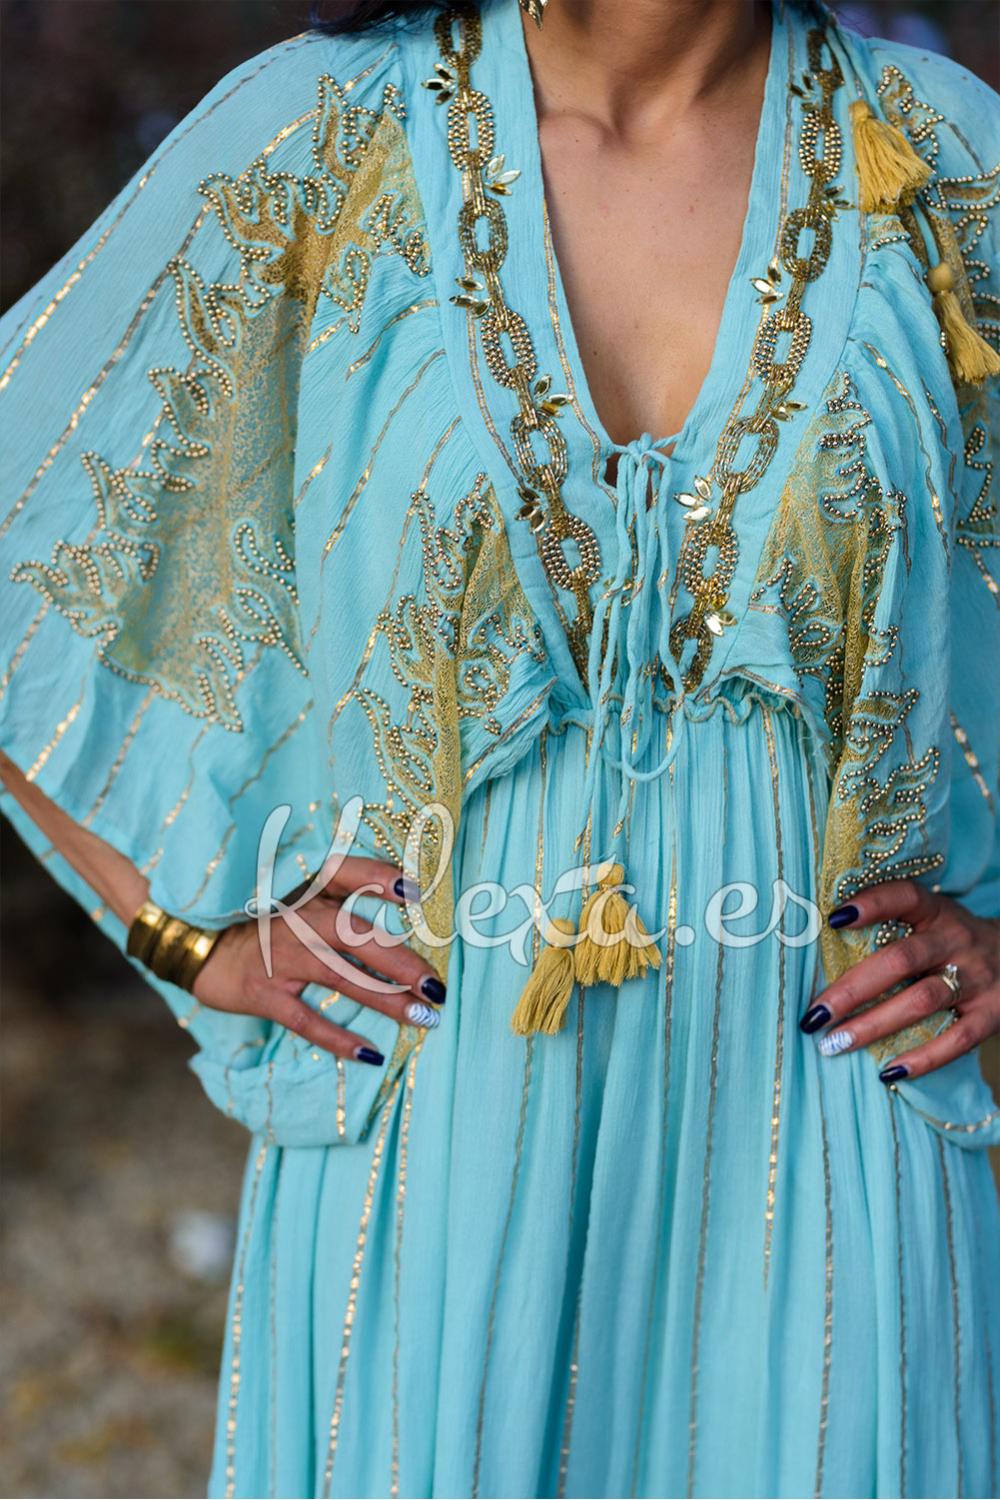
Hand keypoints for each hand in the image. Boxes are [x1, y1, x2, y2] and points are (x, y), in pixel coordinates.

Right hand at [190, 856, 444, 1066]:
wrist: (197, 948)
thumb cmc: (265, 922)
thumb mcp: (297, 897)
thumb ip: (344, 894)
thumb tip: (409, 897)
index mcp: (306, 891)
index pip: (343, 872)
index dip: (378, 877)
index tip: (416, 892)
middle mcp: (296, 919)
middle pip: (354, 934)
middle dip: (400, 960)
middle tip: (437, 986)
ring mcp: (280, 958)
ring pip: (339, 976)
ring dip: (384, 998)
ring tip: (423, 1017)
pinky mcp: (264, 994)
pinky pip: (306, 1019)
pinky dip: (338, 1038)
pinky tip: (372, 1053)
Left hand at [799, 879, 999, 1081]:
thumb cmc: (951, 941)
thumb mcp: (930, 920)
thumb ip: (889, 926)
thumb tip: (818, 945)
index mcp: (936, 912)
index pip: (903, 897)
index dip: (871, 904)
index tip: (833, 918)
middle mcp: (957, 940)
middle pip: (901, 960)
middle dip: (853, 989)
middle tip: (814, 1014)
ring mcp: (976, 978)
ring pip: (922, 1000)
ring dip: (874, 1025)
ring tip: (835, 1044)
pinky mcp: (992, 1014)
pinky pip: (957, 1040)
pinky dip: (923, 1058)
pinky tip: (888, 1071)